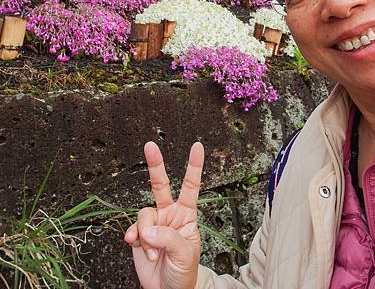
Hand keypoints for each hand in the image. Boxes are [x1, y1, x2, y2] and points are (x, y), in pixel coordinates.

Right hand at [125, 141, 203, 288]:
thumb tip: (147, 228)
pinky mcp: (139, 234)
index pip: (191, 186)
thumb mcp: (185, 253)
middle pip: (161, 184)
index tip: (197, 147)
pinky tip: (139, 247)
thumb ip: (167, 237)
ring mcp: (153, 223)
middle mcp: (169, 214)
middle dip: (155, 164)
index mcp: (186, 214)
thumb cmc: (184, 271)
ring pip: (144, 213)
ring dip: (146, 233)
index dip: (194, 166)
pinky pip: (133, 228)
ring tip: (152, 251)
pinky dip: (135, 239)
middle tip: (150, 146)